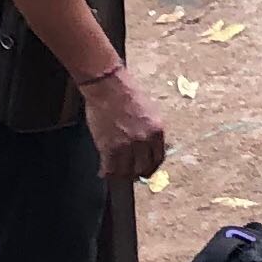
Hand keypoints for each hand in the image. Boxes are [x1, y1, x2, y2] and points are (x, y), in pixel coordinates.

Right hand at [83, 64, 168, 183]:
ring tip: (116, 173)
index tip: (146, 169)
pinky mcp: (109, 147)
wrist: (108, 86)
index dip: (151, 166)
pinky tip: (103, 172)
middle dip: (137, 173)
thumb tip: (147, 147)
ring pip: (127, 172)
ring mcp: (127, 145)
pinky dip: (106, 173)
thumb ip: (149, 131)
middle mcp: (145, 140)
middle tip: (130, 173)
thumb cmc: (126, 94)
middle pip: (144, 168)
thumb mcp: (148, 112)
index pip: (159, 158)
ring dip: (121, 174)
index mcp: (157, 130)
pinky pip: (110, 168)